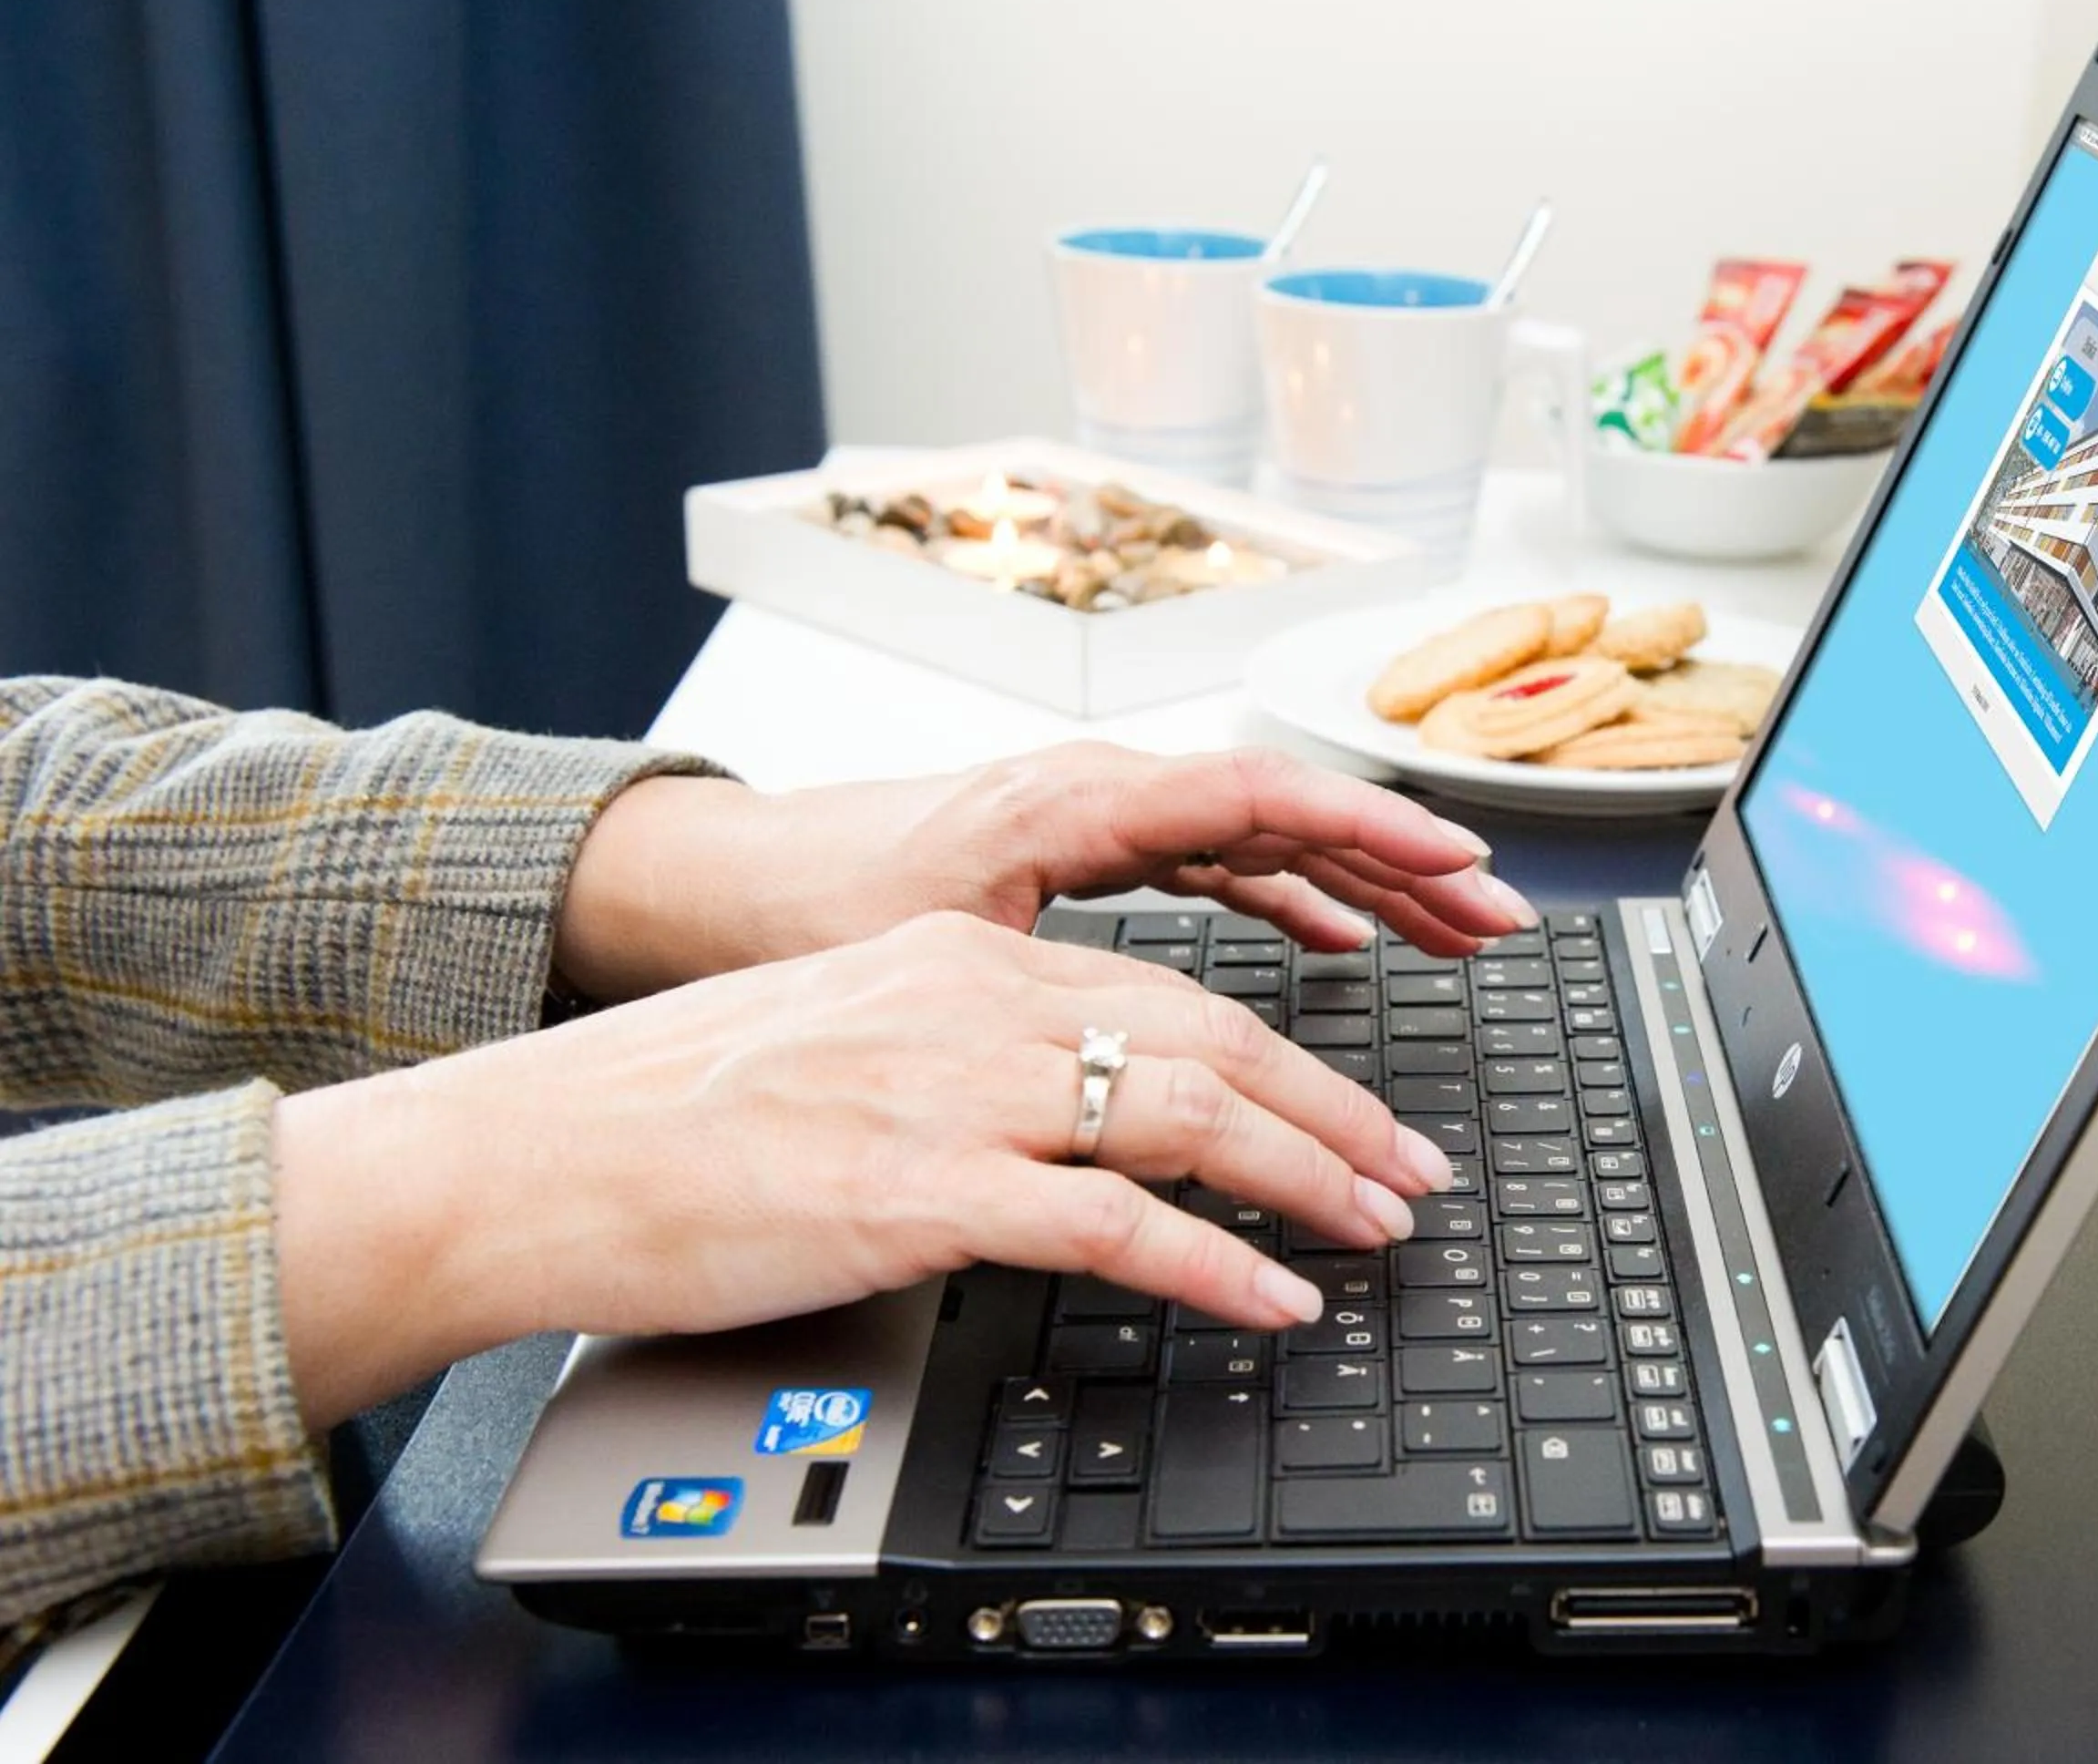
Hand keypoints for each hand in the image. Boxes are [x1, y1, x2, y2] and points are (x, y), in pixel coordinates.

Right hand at [270, 912, 1452, 1430]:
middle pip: (1210, 1037)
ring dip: (1308, 1173)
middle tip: (1413, 1169)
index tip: (1353, 1113)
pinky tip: (1275, 1296)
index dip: (1286, 1058)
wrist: (527, 1155)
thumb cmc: (663, 1118)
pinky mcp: (916, 1186)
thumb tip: (1069, 1126)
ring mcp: (949, 1090)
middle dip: (1335, 1109)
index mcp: (958, 960)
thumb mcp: (843, 1049)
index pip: (1168, 993)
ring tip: (1377, 1225)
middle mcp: (971, 1001)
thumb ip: (965, 1064)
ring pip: (1187, 1109)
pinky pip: (1112, 1222)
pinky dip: (1215, 1262)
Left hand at [553, 744, 1534, 1000]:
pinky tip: (1339, 942)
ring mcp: (1099, 823)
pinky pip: (1217, 868)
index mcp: (1074, 800)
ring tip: (1456, 934)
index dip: (1369, 826)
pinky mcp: (1086, 860)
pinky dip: (1289, 902)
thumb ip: (1048, 981)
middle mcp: (1100, 796)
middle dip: (1401, 862)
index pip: (1258, 792)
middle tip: (1497, 918)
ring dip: (1363, 885)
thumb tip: (1146, 1060)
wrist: (716, 885)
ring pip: (1261, 840)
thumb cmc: (806, 907)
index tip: (1457, 862)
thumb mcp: (928, 945)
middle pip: (1286, 813)